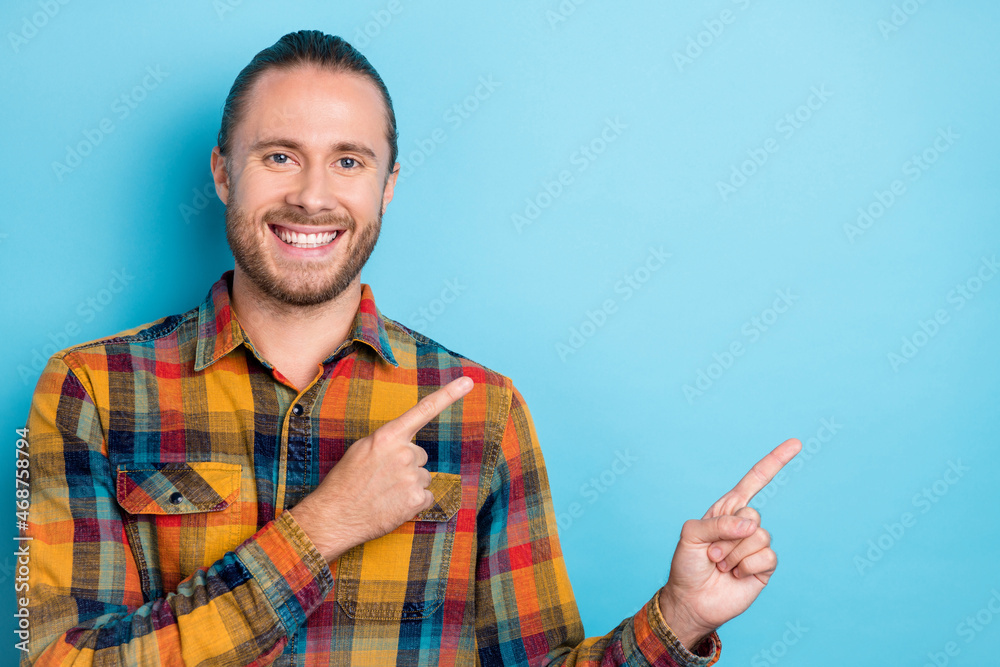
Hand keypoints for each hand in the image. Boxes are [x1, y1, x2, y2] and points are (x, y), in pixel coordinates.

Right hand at [288, 376, 473, 561]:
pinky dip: (413, 502)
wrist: (334, 516)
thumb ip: (387, 441)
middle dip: (407, 466)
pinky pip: (426, 497)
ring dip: (409, 485)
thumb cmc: (345, 482)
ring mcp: (412, 477)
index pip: (423, 410)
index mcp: (388, 436)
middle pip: (421, 455)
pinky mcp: (416, 500)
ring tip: (385, 493)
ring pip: (423, 477)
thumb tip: (404, 444)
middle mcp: (404, 453)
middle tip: (383, 478)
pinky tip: (393, 505)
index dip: (449, 395)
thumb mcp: (361, 450)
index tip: (468, 383)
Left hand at [658, 438, 801, 648]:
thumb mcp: (691, 535)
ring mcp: (755, 545)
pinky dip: (746, 567)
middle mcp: (744, 524)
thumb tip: (751, 525)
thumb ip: (717, 524)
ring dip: (734, 554)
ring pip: (759, 537)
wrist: (691, 600)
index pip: (754, 481)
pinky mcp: (764, 567)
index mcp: (726, 510)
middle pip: (753, 513)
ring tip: (721, 566)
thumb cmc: (687, 565)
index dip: (774, 462)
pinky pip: (766, 557)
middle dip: (727, 535)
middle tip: (712, 553)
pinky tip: (735, 575)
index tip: (795, 444)